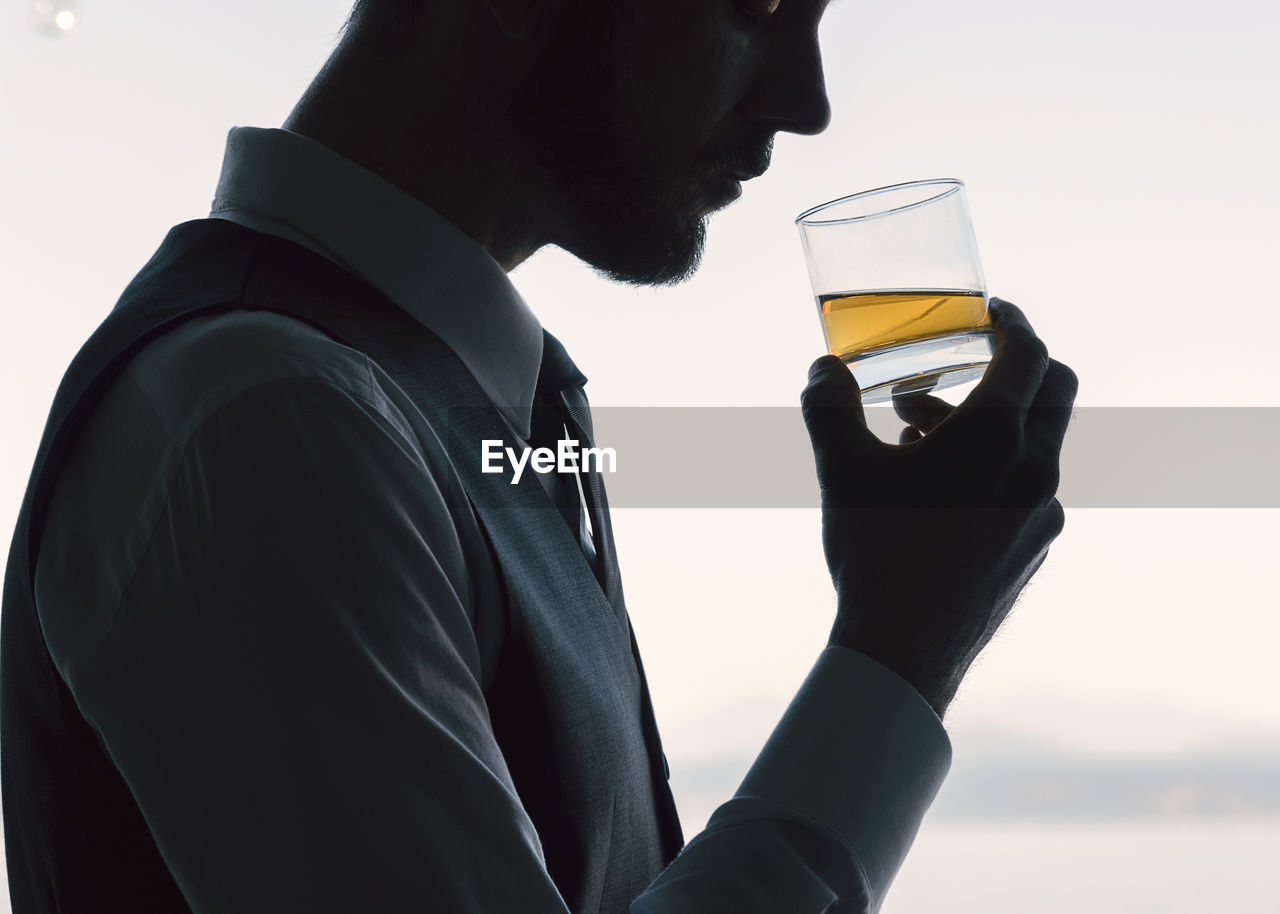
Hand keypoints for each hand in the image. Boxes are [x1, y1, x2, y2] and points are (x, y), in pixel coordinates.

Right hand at [800, 299, 1076, 717]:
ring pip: (1035, 440)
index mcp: (995, 436)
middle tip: (967, 362)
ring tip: (916, 433)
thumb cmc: (875, 553)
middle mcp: (1033, 467)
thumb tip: (824, 369)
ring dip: (988, 420)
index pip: (1029, 353)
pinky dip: (994, 465)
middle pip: (1054, 389)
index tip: (992, 312)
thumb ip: (830, 407)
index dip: (1013, 322)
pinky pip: (1027, 483)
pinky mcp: (1036, 544)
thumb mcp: (841, 470)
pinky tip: (938, 488)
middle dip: (1014, 365)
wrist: (905, 649)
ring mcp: (1042, 510)